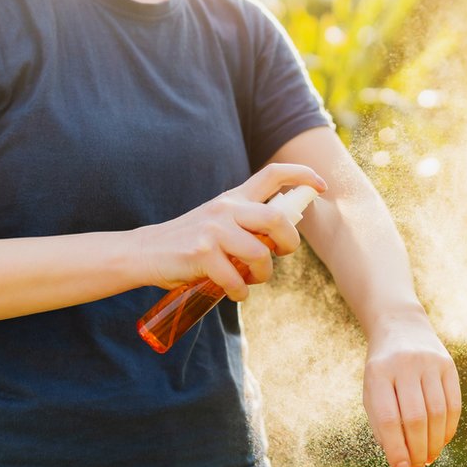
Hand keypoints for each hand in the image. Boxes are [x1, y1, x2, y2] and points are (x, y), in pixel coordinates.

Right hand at [134, 163, 326, 299]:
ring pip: (260, 255)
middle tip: (282, 254)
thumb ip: (246, 223)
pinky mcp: (201, 254)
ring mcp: (214, 230)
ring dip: (263, 275)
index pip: (273, 174)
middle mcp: (226, 209)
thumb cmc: (189, 242)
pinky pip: (236, 279)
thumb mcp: (218, 221)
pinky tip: (234, 292)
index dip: (303, 175)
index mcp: (234, 198)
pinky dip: (240, 292)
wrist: (145, 253)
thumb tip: (283, 238)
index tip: (322, 186)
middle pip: (278, 219)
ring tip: (251, 280)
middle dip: (290, 242)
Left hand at [362, 309, 461, 466]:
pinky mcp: (448, 365)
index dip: (396, 449)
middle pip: (415, 418)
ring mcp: (429, 362)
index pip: (388, 418)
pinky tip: (441, 441)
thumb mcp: (372, 391)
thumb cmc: (383, 370)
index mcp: (378, 372)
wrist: (401, 327)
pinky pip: (453, 403)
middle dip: (417, 450)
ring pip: (437, 413)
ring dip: (435, 443)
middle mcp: (405, 365)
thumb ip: (382, 424)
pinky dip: (449, 428)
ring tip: (429, 458)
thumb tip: (401, 461)